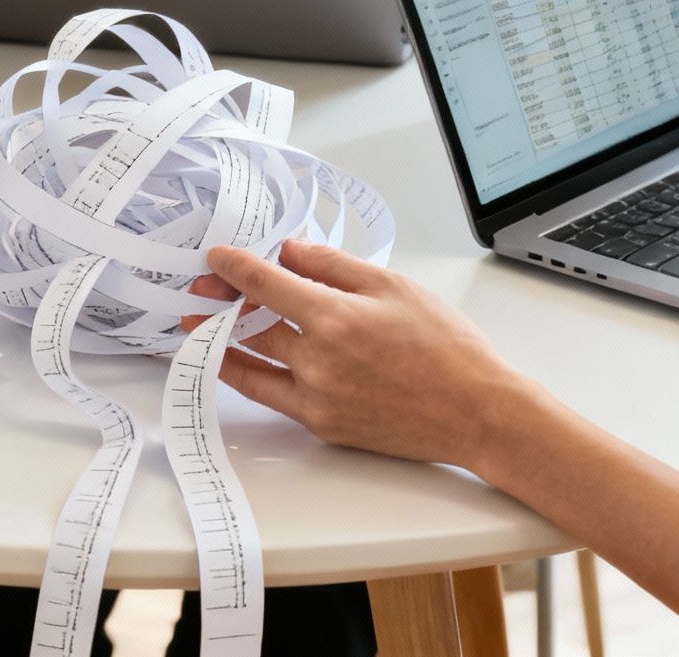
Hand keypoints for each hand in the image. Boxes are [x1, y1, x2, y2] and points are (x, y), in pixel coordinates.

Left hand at [186, 239, 509, 465]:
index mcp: (335, 319)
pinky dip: (249, 376)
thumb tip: (291, 252)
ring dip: (220, 344)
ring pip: (251, 367)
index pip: (265, 285)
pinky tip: (239, 362)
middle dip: (220, 303)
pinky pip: (273, 397)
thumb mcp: (393, 286)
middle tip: (201, 289)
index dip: (234, 267)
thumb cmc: (446, 347)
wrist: (476, 412)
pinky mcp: (323, 426)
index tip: (216, 257)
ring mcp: (317, 399)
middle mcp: (317, 361)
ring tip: (201, 327)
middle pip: (250, 325)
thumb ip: (334, 265)